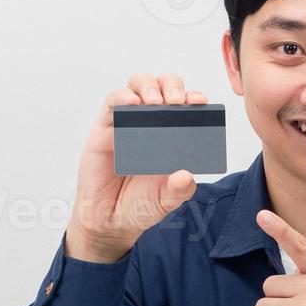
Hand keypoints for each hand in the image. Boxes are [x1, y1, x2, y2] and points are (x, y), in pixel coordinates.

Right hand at [65, 74, 207, 262]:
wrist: (110, 220)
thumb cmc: (140, 205)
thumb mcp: (166, 201)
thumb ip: (179, 191)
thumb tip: (186, 176)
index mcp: (172, 135)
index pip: (185, 105)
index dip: (193, 98)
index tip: (200, 101)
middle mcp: (151, 123)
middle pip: (163, 86)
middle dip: (172, 86)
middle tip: (176, 102)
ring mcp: (127, 122)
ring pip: (138, 85)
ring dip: (149, 87)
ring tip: (155, 102)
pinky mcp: (105, 128)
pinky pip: (112, 102)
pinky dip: (122, 97)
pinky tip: (131, 103)